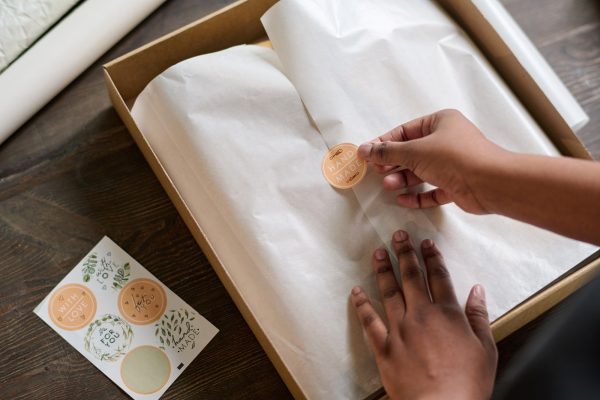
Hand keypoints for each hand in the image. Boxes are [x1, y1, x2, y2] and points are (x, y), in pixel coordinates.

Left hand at [351, 230, 496, 399]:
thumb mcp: (486, 348)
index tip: (426, 243)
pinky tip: (356, 292)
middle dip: (405, 254)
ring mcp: (400, 330)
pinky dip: (362, 305)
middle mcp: (421, 315)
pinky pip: (369, 322)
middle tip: (398, 236)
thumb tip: (477, 290)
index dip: (432, 257)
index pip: (439, 277)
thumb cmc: (467, 383)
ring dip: (383, 271)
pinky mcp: (384, 347)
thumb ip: (479, 316)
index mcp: (447, 314)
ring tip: (378, 253)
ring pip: (389, 292)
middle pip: (412, 277)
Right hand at [357, 109, 507, 213]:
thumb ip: (387, 152)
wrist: (490, 183)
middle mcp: (447, 140)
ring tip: (388, 185)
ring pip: (421, 171)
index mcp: (440, 122)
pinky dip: (418, 195)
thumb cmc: (454, 158)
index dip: (384, 142)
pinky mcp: (456, 184)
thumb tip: (364, 149)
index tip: (366, 154)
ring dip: (403, 179)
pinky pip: (432, 189)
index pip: (405, 130)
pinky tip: (403, 200)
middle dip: (393, 163)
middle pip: (412, 152)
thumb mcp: (415, 151)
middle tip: (376, 171)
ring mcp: (452, 164)